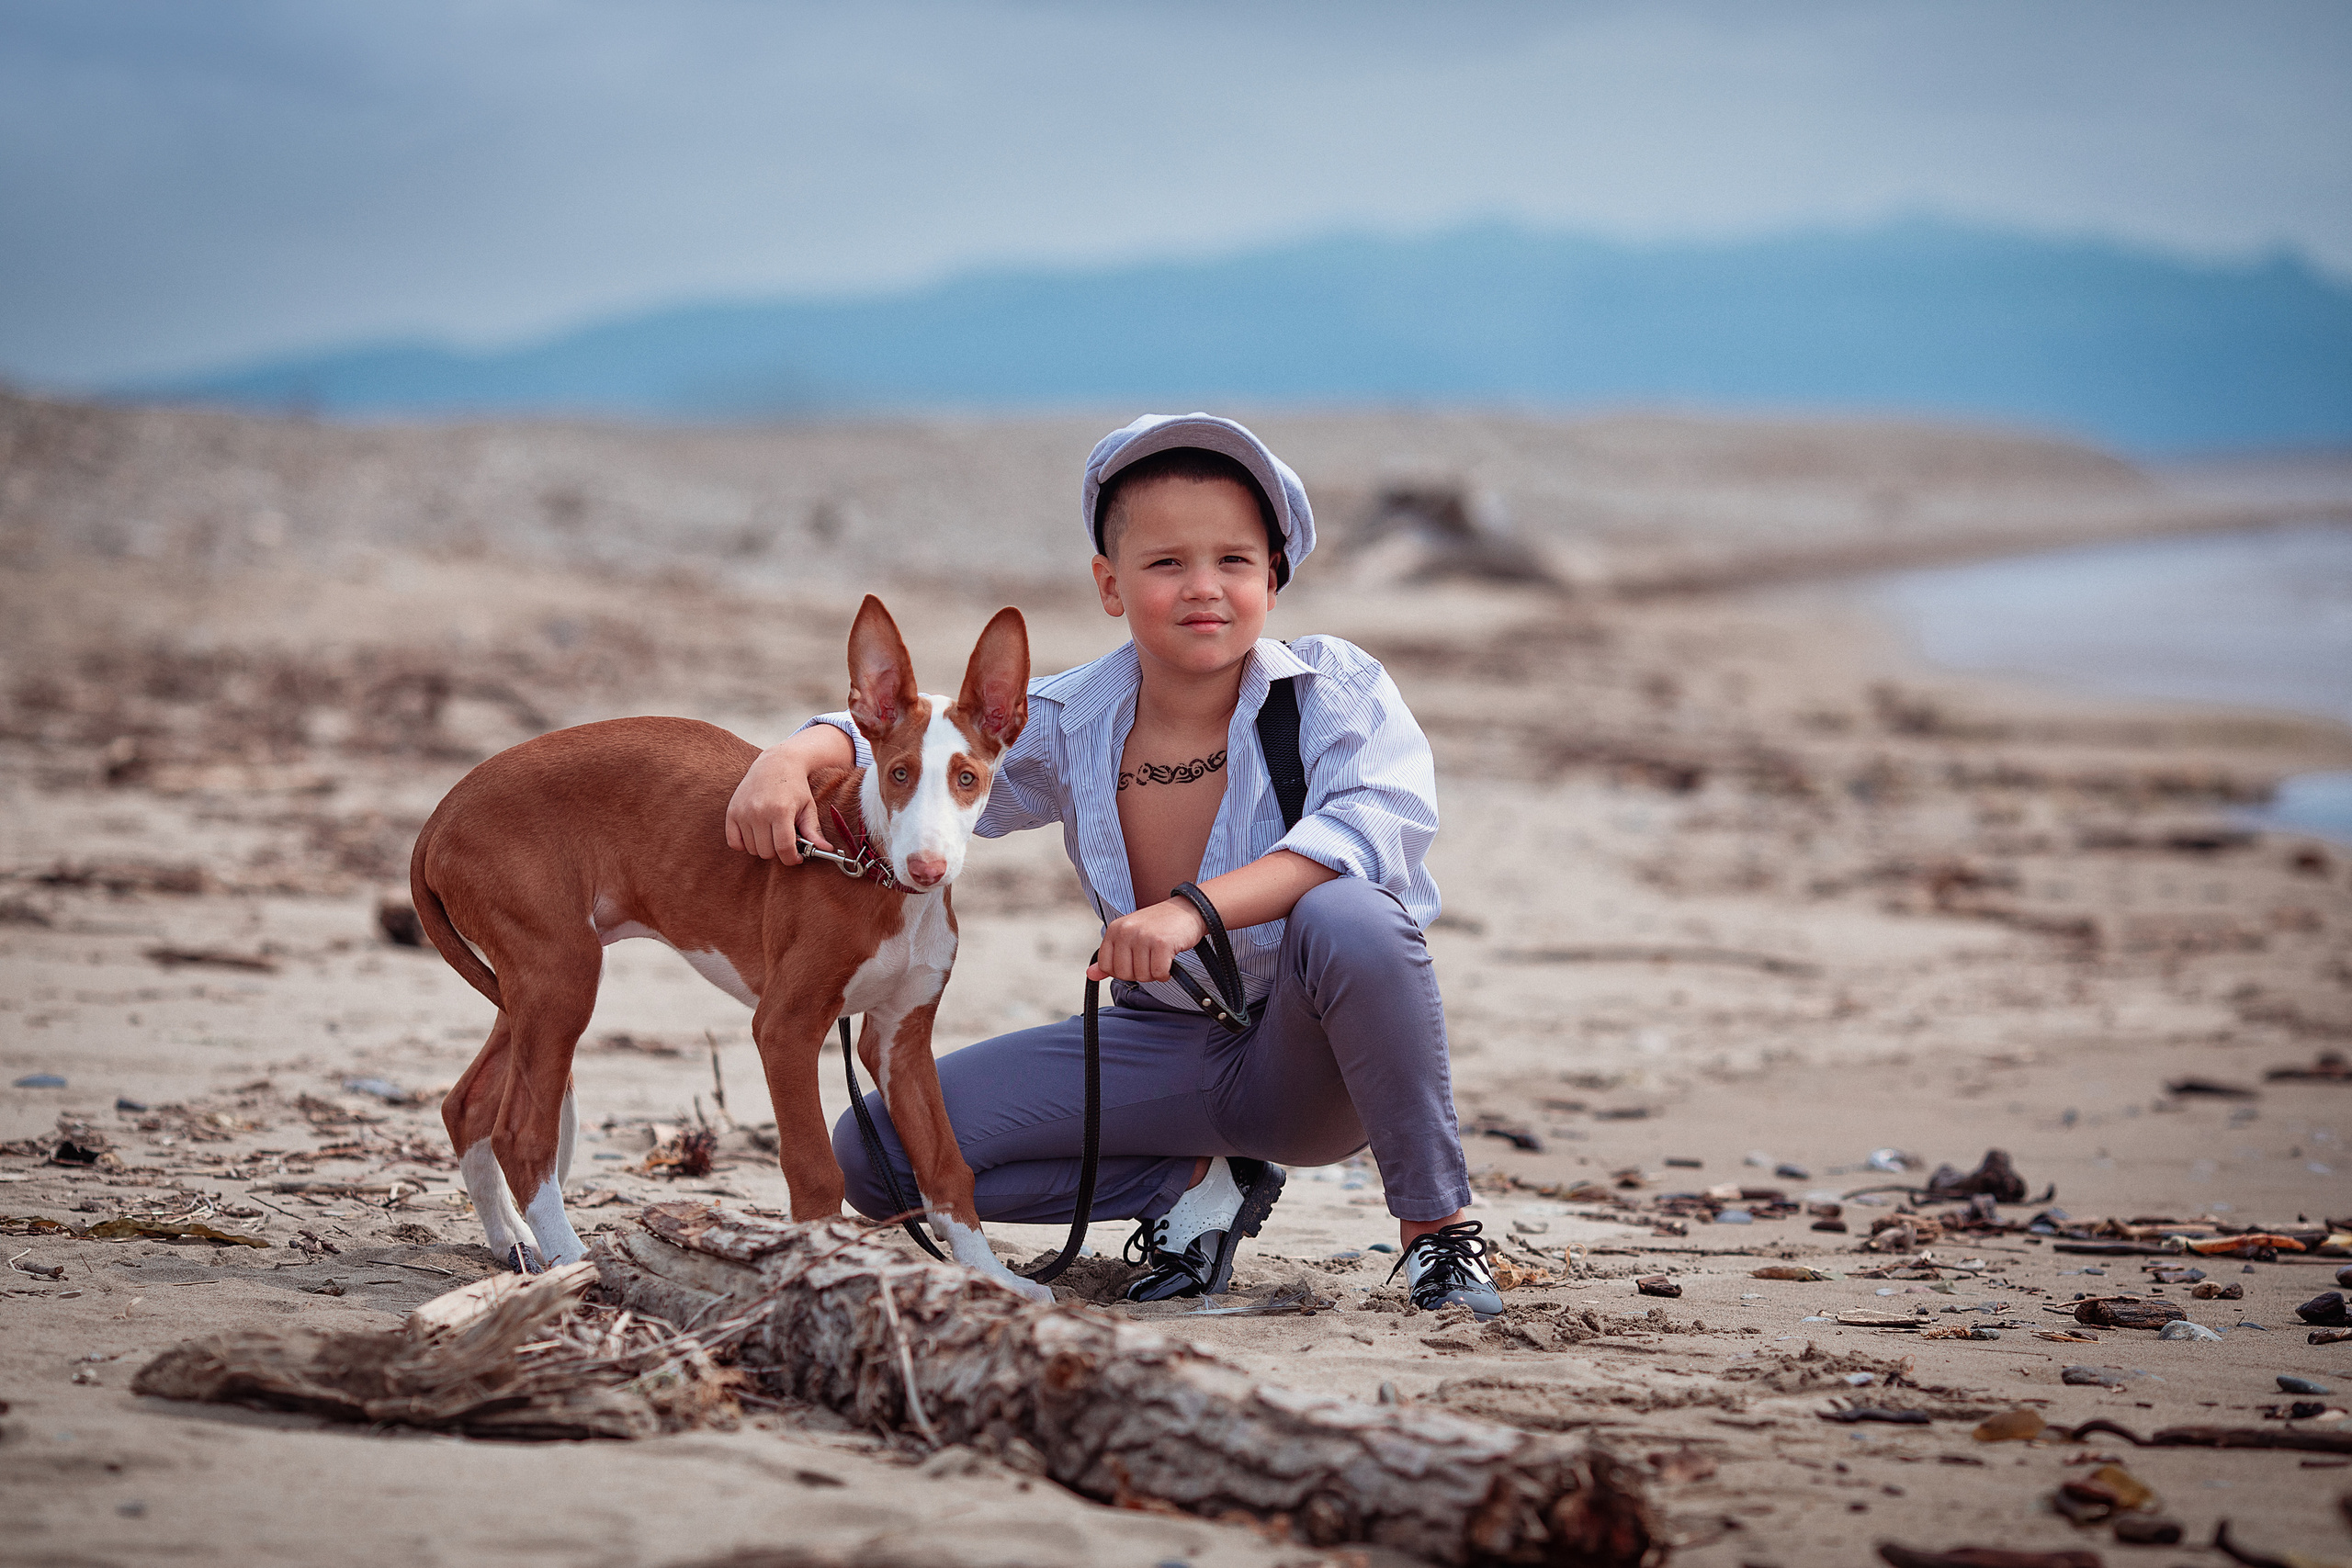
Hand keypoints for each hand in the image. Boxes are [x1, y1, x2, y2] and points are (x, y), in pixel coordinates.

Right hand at [725, 746, 829, 862]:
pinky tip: (756, 835)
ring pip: (752, 849)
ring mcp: (743, 812)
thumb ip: (814, 831)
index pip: (784, 848)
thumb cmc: (794, 786)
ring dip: (763, 847)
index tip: (797, 857)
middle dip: (778, 852)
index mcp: (781, 810)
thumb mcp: (807, 807)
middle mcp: (759, 811)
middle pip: (767, 852)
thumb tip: (826, 849)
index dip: (792, 859)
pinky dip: (744, 844)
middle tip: (785, 840)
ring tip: (772, 833)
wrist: (775, 762)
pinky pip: (733, 843)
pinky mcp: (732, 812)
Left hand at [1088, 897, 1210, 983]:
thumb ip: (1111, 957)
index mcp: (1115, 929)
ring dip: (1155, 973)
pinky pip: (1158, 973)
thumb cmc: (1159, 925)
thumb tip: (1090, 975)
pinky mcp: (1162, 943)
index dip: (1122, 970)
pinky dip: (1166, 973)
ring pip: (1142, 976)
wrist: (1189, 909)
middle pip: (1124, 974)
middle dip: (1140, 973)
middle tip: (1151, 959)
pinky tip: (1170, 961)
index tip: (1135, 961)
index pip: (1106, 966)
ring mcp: (1144, 936)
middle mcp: (1126, 930)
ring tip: (1161, 957)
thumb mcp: (1130, 937)